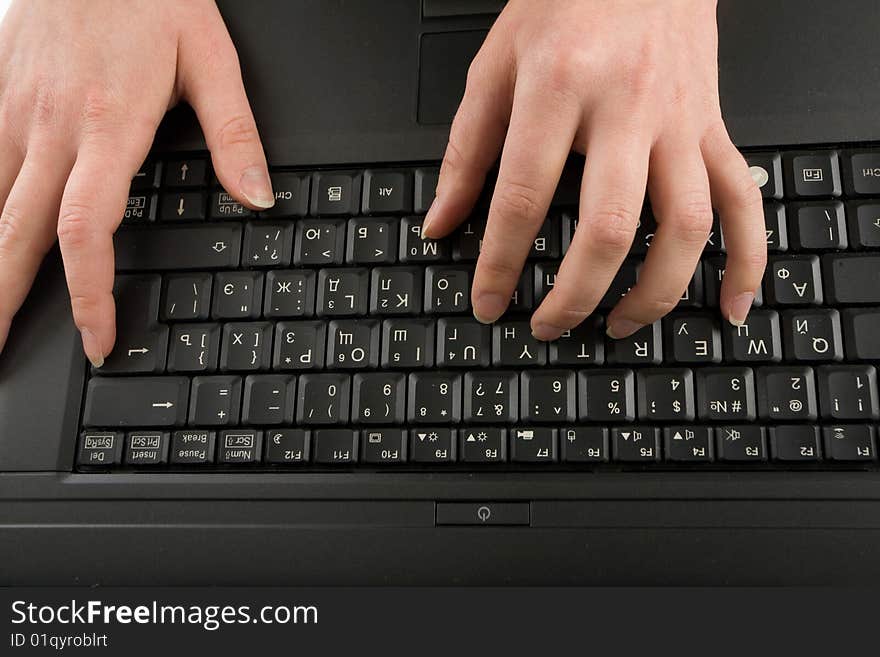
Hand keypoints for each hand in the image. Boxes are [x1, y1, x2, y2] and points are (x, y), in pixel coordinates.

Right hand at [0, 0, 273, 364]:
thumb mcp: (209, 56)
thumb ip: (234, 133)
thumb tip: (258, 196)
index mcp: (108, 127)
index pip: (87, 232)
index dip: (89, 294)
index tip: (97, 338)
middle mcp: (50, 129)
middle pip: (18, 234)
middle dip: (6, 301)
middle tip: (1, 352)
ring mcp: (14, 113)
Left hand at [422, 0, 765, 339]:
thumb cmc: (566, 0)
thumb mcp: (495, 66)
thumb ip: (466, 152)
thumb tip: (441, 223)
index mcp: (559, 88)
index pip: (523, 199)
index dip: (500, 265)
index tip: (488, 303)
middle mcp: (627, 109)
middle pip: (609, 227)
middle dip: (576, 296)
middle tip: (549, 327)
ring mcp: (681, 123)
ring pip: (686, 227)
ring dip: (655, 293)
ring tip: (621, 328)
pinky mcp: (715, 129)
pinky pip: (744, 202)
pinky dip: (747, 261)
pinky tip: (732, 304)